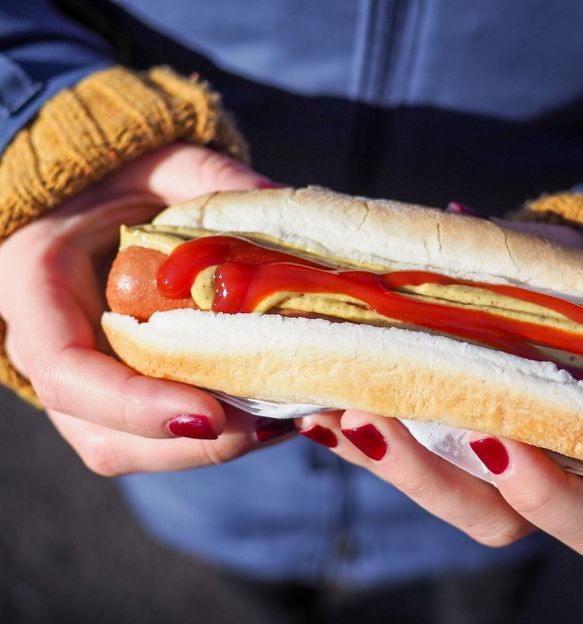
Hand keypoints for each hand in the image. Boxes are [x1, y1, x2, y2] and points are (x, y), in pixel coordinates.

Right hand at [0, 143, 293, 475]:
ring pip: (130, 448)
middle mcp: (50, 349)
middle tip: (271, 425)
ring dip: (207, 451)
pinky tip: (271, 415)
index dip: (132, 405)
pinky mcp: (121, 392)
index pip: (64, 368)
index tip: (208, 415)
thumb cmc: (114, 179)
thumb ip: (208, 178)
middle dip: (187, 445)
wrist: (90, 200)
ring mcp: (84, 381)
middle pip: (101, 432)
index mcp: (35, 287)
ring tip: (283, 423)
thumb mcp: (155, 162)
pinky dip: (213, 438)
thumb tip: (279, 202)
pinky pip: (156, 436)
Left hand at [294, 218, 582, 557]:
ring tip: (331, 409)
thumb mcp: (581, 275)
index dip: (548, 493)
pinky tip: (318, 409)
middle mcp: (554, 488)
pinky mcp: (447, 461)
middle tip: (375, 421)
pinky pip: (403, 468)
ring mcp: (495, 481)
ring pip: (441, 498)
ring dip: (384, 461)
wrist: (570, 304)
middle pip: (496, 521)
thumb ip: (545, 267)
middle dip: (430, 477)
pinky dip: (360, 443)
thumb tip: (455, 219)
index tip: (497, 438)